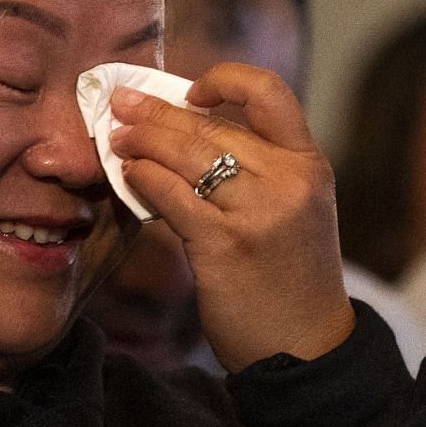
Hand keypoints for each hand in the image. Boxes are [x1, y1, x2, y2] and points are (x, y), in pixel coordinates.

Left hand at [108, 63, 354, 371]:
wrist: (306, 347)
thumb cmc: (291, 279)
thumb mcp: (294, 212)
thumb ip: (258, 170)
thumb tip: (183, 134)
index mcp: (310, 165)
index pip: (269, 93)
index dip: (225, 80)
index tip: (191, 92)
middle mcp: (290, 180)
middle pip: (212, 125)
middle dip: (156, 112)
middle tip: (120, 105)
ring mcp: (260, 212)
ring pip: (187, 154)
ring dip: (141, 140)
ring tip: (115, 138)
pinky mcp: (226, 244)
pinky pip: (171, 195)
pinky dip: (142, 178)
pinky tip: (127, 176)